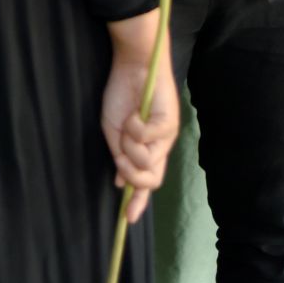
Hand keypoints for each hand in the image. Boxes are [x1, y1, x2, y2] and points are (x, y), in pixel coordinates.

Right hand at [100, 42, 178, 222]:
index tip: (127, 218)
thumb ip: (119, 156)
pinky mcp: (170, 122)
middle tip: (120, 154)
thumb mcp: (113, 130)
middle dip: (132, 173)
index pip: (148, 182)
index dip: (139, 202)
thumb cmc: (122, 93)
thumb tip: (121, 183)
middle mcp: (161, 145)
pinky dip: (135, 129)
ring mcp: (167, 135)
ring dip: (130, 146)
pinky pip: (149, 139)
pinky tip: (135, 113)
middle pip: (152, 179)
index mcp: (148, 149)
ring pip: (148, 161)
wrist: (131, 64)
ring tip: (129, 123)